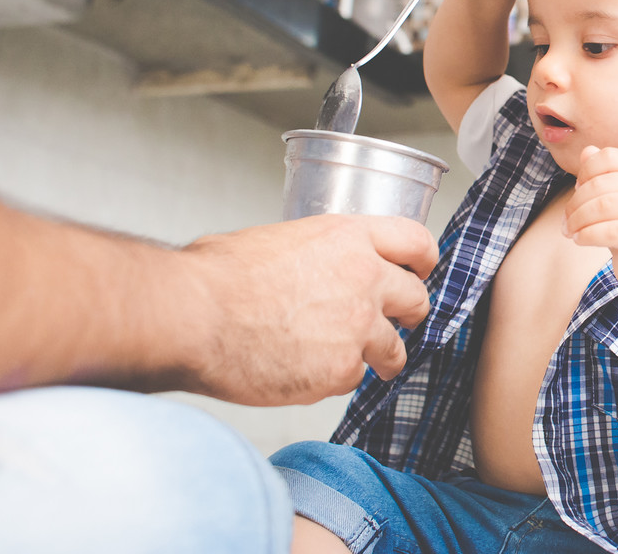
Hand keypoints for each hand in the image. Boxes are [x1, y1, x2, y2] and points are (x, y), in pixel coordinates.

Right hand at [179, 214, 435, 404]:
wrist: (193, 316)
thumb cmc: (217, 277)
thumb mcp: (278, 240)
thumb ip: (315, 254)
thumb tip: (313, 268)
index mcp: (348, 237)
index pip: (416, 242)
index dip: (423, 261)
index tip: (422, 272)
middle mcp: (364, 278)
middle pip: (417, 300)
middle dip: (409, 315)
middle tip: (395, 324)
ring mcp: (358, 326)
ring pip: (395, 350)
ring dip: (379, 357)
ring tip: (350, 360)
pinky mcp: (342, 369)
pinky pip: (354, 379)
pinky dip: (334, 380)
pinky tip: (305, 372)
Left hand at [563, 146, 617, 287]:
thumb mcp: (611, 198)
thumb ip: (599, 175)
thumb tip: (587, 151)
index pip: (609, 157)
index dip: (586, 171)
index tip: (577, 190)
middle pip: (601, 184)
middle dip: (575, 203)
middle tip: (566, 221)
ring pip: (604, 207)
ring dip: (578, 220)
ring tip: (570, 231)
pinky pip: (611, 231)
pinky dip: (588, 235)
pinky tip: (580, 240)